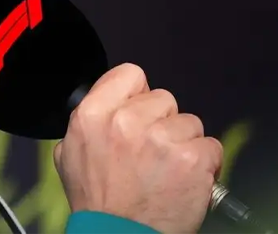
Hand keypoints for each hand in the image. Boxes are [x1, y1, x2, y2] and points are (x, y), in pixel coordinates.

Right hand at [53, 63, 222, 233]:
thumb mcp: (68, 154)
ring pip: (189, 122)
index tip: (139, 110)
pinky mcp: (191, 158)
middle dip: (161, 122)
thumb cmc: (97, 202)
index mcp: (92, 115)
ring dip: (183, 143)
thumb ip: (85, 123)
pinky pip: (210, 146)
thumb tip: (104, 104)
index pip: (129, 74)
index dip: (137, 94)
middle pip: (163, 98)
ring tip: (166, 168)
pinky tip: (184, 178)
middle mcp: (125, 120)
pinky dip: (203, 163)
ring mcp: (160, 138)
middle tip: (150, 151)